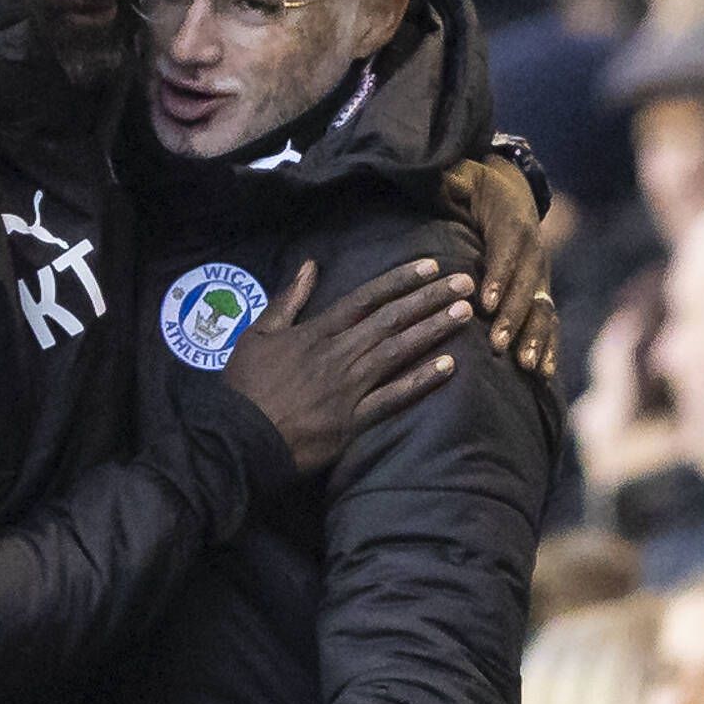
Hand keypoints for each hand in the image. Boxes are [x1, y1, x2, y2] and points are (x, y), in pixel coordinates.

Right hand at [223, 259, 474, 473]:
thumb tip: (308, 265)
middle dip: (430, 299)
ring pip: (398, 351)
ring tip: (465, 313)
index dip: (400, 280)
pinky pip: (393, 397)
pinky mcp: (353, 420)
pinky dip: (420, 381)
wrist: (238, 438)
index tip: (430, 266)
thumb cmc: (245, 386)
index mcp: (316, 332)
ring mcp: (348, 387)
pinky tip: (448, 367)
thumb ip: (287, 300)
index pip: (366, 298)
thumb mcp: (257, 334)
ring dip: (433, 330)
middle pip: (391, 320)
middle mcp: (339, 354)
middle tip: (465, 282)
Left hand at [441, 158, 557, 379]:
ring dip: (534, 338)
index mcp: (512, 225)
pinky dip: (549, 347)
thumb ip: (450, 181)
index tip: (484, 302)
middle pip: (525, 288)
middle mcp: (533, 253)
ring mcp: (540, 277)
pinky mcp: (541, 295)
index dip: (498, 277)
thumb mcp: (464, 178)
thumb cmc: (477, 189)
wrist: (511, 194)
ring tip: (524, 366)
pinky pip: (549, 323)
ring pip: (542, 310)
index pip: (505, 253)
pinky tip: (544, 375)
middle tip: (496, 345)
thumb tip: (438, 178)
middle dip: (511, 317)